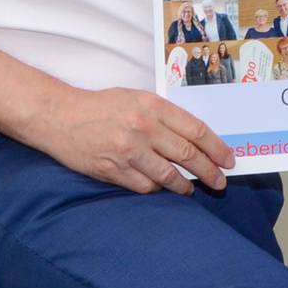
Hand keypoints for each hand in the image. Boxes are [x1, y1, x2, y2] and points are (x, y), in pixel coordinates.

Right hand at [34, 86, 234, 194]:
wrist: (59, 116)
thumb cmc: (102, 106)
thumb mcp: (138, 98)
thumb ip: (165, 116)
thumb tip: (195, 138)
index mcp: (153, 107)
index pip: (196, 131)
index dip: (217, 148)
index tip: (228, 160)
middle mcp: (143, 128)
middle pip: (187, 155)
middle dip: (209, 171)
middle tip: (220, 182)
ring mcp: (127, 151)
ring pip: (168, 175)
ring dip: (185, 185)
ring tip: (192, 188)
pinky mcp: (112, 170)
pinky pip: (144, 186)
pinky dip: (156, 188)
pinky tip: (161, 187)